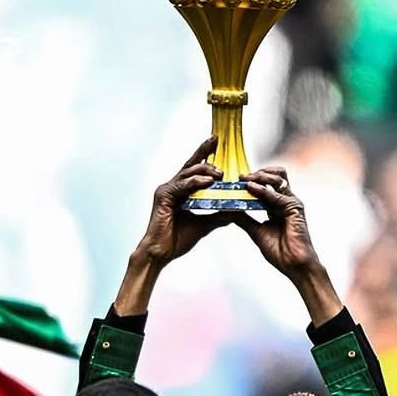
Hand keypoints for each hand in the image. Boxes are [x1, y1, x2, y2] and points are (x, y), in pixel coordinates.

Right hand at [114, 138, 234, 314]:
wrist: (160, 254)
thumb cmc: (177, 240)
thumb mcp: (203, 225)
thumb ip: (217, 215)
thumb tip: (235, 211)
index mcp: (180, 191)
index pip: (195, 169)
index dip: (205, 154)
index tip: (217, 141)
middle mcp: (172, 187)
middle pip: (191, 165)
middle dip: (205, 154)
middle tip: (220, 152)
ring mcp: (166, 190)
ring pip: (187, 173)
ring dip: (204, 171)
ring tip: (220, 173)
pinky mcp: (163, 197)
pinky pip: (181, 186)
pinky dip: (194, 183)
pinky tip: (207, 182)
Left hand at [236, 169, 342, 324]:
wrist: (293, 265)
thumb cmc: (280, 252)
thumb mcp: (255, 232)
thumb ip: (244, 219)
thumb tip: (227, 209)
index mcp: (277, 206)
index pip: (266, 184)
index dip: (251, 180)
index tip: (235, 181)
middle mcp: (285, 201)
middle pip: (274, 176)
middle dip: (256, 173)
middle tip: (240, 177)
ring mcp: (291, 203)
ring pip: (277, 179)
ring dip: (259, 177)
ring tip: (244, 180)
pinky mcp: (295, 208)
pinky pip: (278, 195)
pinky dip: (263, 191)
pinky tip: (251, 189)